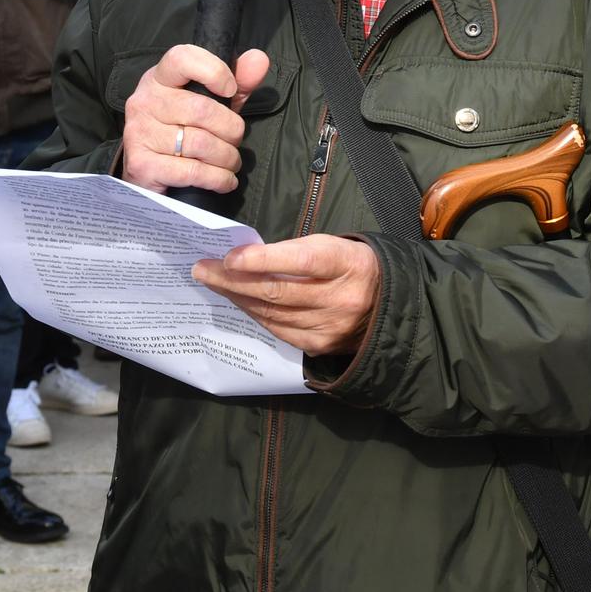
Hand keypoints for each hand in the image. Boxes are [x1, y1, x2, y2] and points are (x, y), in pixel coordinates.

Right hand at [121, 44, 272, 194]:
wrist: (148, 175)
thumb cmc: (185, 131)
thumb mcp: (214, 103)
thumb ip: (238, 82)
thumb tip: (259, 59)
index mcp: (159, 78)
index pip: (181, 58)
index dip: (213, 71)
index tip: (230, 89)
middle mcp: (144, 101)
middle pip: (203, 110)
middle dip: (232, 130)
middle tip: (235, 140)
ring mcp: (139, 133)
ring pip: (201, 144)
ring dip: (227, 158)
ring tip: (230, 162)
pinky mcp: (142, 165)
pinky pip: (193, 171)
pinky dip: (218, 178)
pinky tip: (224, 180)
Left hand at [194, 234, 380, 356]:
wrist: (388, 303)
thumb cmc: (353, 265)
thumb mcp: (333, 246)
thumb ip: (294, 252)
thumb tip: (246, 260)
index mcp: (348, 264)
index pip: (302, 261)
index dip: (264, 260)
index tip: (230, 258)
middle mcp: (341, 299)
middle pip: (278, 292)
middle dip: (234, 280)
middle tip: (203, 269)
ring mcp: (330, 327)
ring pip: (272, 313)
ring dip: (238, 298)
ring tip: (214, 282)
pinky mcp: (320, 345)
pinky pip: (278, 329)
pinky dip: (255, 314)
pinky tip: (240, 302)